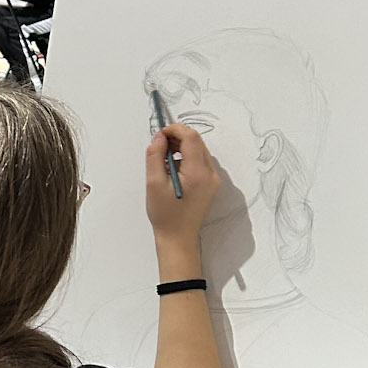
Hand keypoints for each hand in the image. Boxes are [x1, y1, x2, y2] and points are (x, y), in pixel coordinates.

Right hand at [144, 121, 218, 249]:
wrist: (178, 238)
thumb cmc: (165, 215)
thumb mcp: (153, 183)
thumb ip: (155, 156)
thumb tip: (159, 137)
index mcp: (198, 173)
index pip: (191, 138)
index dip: (175, 130)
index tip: (159, 134)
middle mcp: (210, 174)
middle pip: (197, 142)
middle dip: (178, 137)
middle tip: (159, 146)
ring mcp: (213, 179)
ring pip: (199, 150)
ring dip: (182, 147)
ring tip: (164, 160)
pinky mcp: (210, 184)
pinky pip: (200, 161)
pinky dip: (187, 158)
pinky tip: (173, 169)